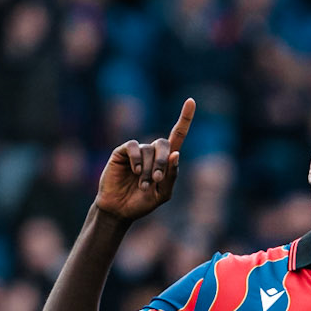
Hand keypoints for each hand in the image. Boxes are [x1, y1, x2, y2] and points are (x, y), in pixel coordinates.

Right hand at [93, 98, 194, 221]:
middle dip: (163, 162)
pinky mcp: (122, 152)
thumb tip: (177, 154)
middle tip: (157, 180)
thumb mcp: (163, 194)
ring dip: (148, 170)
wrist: (119, 210)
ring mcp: (137, 151)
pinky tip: (135, 171)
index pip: (177, 135)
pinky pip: (133, 147)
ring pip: (148, 150)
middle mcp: (152, 152)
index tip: (190, 101)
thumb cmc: (142, 202)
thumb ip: (171, 176)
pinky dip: (137, 159)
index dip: (184, 119)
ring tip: (143, 185)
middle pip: (164, 143)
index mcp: (165, 160)